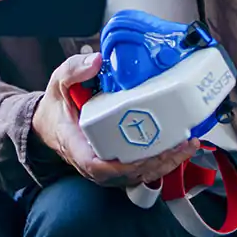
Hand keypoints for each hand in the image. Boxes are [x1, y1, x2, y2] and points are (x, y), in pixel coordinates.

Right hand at [31, 52, 199, 188]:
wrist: (49, 124)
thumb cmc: (56, 107)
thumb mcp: (59, 83)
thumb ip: (74, 70)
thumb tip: (97, 61)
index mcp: (77, 147)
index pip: (99, 167)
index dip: (126, 165)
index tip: (147, 153)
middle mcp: (94, 165)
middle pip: (130, 174)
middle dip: (159, 162)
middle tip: (181, 143)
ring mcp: (108, 169)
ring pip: (140, 175)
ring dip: (166, 164)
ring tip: (187, 144)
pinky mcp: (118, 166)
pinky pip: (142, 170)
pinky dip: (162, 162)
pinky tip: (179, 147)